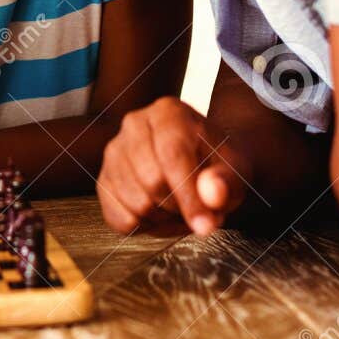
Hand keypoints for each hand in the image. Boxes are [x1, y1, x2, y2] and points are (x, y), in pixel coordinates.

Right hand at [96, 97, 249, 236]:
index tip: (206, 225)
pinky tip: (159, 212)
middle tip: (197, 208)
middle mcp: (134, 124)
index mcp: (168, 112)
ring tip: (179, 207)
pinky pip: (118, 218)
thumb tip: (212, 195)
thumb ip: (227, 182)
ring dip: (163, 218)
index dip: (189, 196)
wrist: (198, 162)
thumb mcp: (235, 170)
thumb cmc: (216, 165)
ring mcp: (114, 151)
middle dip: (179, 206)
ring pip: (135, 202)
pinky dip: (143, 226)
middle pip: (151, 180)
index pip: (172, 155)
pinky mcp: (103, 179)